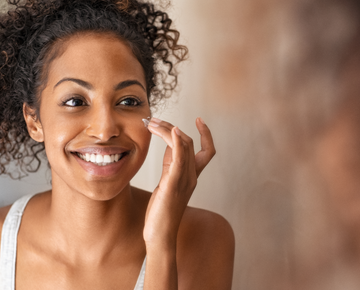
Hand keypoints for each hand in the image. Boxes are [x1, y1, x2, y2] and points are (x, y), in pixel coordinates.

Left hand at [143, 117, 215, 248]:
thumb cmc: (161, 211)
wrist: (160, 234)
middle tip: (153, 120)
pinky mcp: (173, 184)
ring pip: (183, 146)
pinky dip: (177, 141)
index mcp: (192, 176)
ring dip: (168, 129)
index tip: (199, 119)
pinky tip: (172, 131)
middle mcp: (191, 176)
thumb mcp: (166, 182)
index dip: (206, 134)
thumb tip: (169, 144)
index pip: (207, 151)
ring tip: (152, 123)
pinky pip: (179, 158)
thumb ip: (170, 164)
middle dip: (172, 127)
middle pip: (189, 142)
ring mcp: (184, 180)